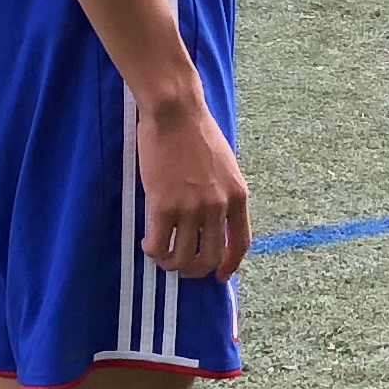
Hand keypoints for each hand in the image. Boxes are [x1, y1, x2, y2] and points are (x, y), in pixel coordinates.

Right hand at [135, 84, 250, 276]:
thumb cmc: (196, 131)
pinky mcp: (164, 205)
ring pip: (184, 257)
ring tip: (161, 256)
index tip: (220, 276)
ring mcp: (191, 208)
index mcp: (238, 196)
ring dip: (171, 263)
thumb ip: (224, 193)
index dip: (230, 266)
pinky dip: (153, 251)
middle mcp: (218, 207)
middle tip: (182, 266)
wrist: (175, 112)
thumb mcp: (226, 165)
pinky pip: (160, 244)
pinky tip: (148, 244)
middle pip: (211, 257)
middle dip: (196, 269)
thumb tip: (214, 219)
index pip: (240, 244)